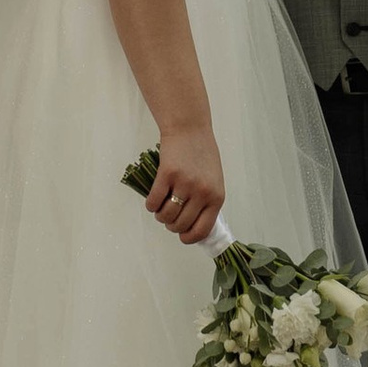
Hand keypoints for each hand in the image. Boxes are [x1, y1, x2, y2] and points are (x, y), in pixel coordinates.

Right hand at [143, 123, 225, 246]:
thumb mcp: (214, 180)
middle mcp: (202, 193)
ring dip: (160, 216)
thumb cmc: (202, 154)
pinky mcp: (167, 175)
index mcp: (216, 197)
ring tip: (161, 208)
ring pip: (166, 216)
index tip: (182, 236)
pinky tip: (152, 200)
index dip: (189, 237)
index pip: (202, 230)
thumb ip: (207, 202)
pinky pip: (154, 202)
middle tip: (168, 217)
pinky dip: (150, 205)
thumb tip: (194, 227)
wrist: (189, 128)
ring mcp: (185, 183)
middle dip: (171, 226)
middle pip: (181, 225)